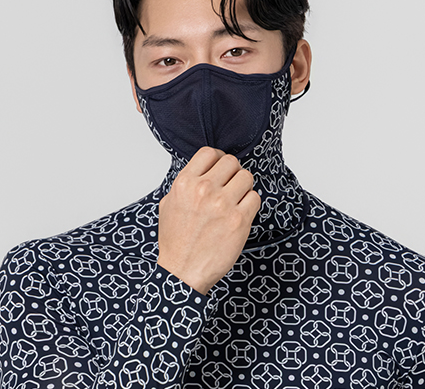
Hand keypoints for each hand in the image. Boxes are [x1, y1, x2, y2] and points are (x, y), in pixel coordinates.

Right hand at [157, 146, 260, 294]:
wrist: (183, 271)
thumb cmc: (176, 241)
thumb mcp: (168, 204)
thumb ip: (185, 183)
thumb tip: (202, 170)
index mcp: (185, 183)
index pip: (210, 152)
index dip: (218, 158)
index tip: (221, 167)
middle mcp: (204, 189)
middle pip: (231, 162)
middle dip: (232, 172)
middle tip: (230, 185)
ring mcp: (223, 204)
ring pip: (246, 176)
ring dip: (243, 187)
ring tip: (236, 199)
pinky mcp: (240, 220)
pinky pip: (255, 197)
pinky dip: (250, 203)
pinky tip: (241, 213)